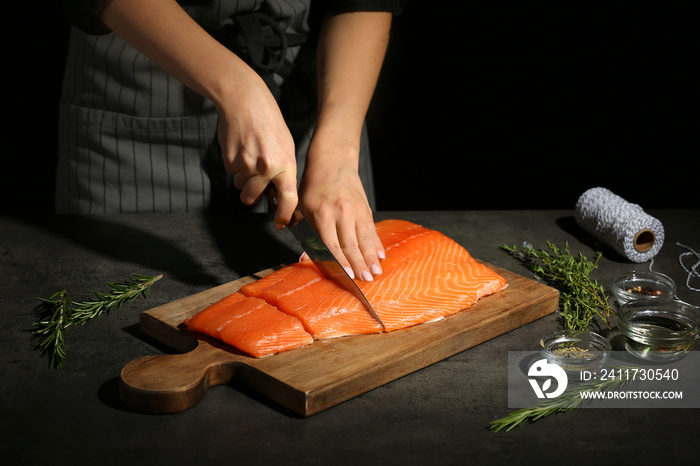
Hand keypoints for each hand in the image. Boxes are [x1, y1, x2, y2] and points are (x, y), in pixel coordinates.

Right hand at [215, 72, 297, 228]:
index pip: (288, 199)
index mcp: (286, 165)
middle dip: (250, 194)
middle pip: (253, 198)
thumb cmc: (268, 123)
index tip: (280, 223)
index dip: (284, 215)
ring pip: (240, 186)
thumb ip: (283, 171)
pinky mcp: (231, 161)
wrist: (245, 102)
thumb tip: (278, 195)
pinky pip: (231, 174)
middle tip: (252, 180)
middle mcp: (267, 168)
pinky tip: (240, 149)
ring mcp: (248, 165)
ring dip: (242, 178)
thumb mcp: (285, 147)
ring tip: (248, 157)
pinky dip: (234, 166)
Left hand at [298, 144, 384, 280]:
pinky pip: (372, 229)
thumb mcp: (301, 207)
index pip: (332, 243)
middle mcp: (342, 212)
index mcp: (322, 214)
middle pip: (351, 243)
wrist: (333, 161)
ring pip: (365, 238)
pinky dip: (377, 244)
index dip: (340, 262)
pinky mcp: (366, 208)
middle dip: (359, 264)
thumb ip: (303, 233)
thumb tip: (303, 258)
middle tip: (365, 280)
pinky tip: (381, 255)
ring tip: (376, 272)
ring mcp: (356, 210)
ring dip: (371, 257)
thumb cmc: (313, 187)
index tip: (347, 276)